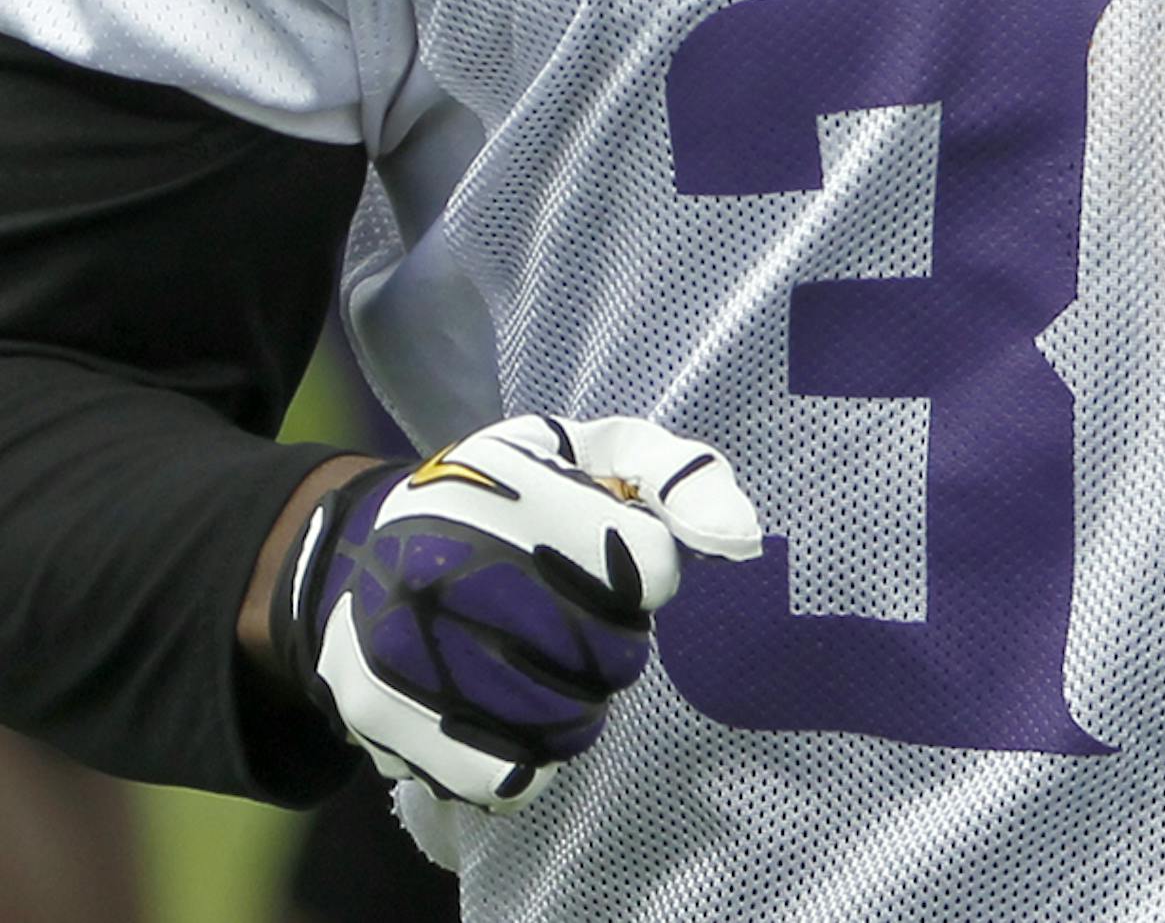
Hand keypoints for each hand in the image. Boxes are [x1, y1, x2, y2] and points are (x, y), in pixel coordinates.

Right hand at [271, 412, 759, 810]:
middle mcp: (443, 559)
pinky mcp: (385, 721)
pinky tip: (519, 712)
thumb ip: (678, 475)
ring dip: (585, 703)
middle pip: (613, 652)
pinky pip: (507, 777)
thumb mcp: (592, 452)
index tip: (617, 556)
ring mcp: (405, 645)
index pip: (645, 567)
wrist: (364, 553)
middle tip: (586, 617)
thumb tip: (736, 539)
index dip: (647, 570)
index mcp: (503, 479)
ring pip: (566, 722)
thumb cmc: (510, 499)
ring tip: (556, 664)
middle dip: (620, 641)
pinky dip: (534, 756)